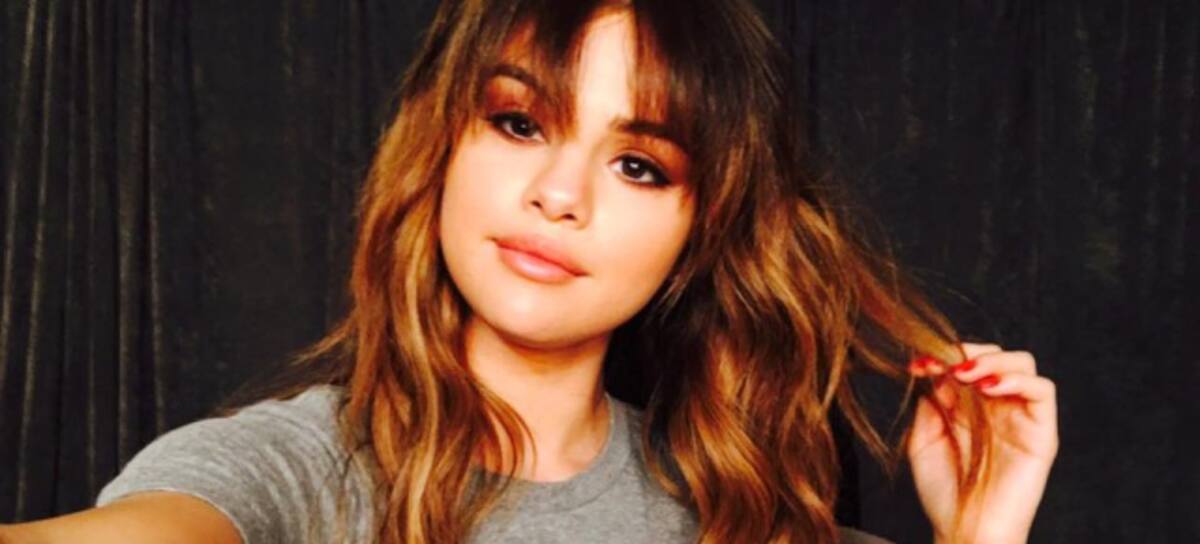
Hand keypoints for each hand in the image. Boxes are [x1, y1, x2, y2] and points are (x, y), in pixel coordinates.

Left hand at [906, 342, 1058, 542]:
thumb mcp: (923, 439)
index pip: (966, 362)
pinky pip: (1043, 391)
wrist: (964, 531)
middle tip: (943, 365)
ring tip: (966, 374)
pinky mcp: (1041, 433)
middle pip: (996, 355)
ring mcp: (1020, 418)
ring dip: (993, 360)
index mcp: (969, 407)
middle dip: (968, 351)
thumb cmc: (944, 494)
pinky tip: (989, 388)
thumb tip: (936, 373)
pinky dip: (1018, 379)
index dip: (943, 355)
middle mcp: (997, 407)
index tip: (917, 363)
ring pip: (1023, 364)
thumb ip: (932, 404)